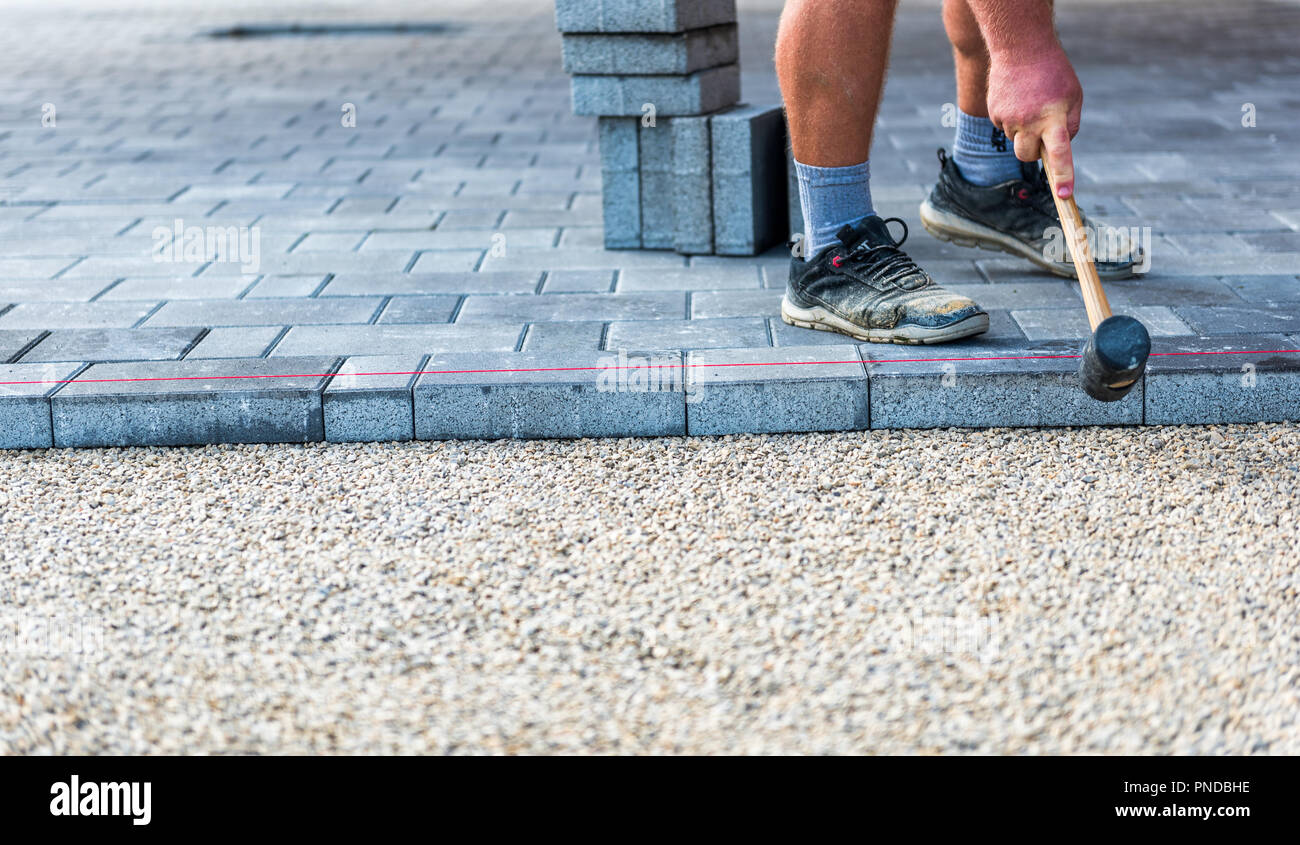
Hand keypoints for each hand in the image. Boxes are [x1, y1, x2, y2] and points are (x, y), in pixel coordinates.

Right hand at [985, 42, 1082, 197]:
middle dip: (1033, 152)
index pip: (1060, 154)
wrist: (1020, 47)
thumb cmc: (1053, 72)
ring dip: (1023, 130)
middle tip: (1040, 133)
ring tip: (1028, 102)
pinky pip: (1004, 127)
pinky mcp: (994, 113)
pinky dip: (1011, 118)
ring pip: (1015, 140)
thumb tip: (1060, 148)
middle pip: (1027, 156)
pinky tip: (1016, 98)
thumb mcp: (1074, 96)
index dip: (1063, 176)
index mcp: (1054, 117)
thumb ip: (1070, 124)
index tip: (1065, 196)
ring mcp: (1009, 118)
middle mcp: (1030, 121)